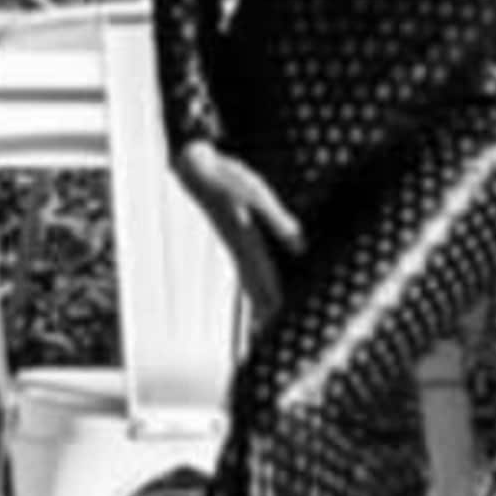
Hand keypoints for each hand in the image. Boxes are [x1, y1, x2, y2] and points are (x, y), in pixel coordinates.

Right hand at [177, 139, 301, 311]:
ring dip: (255, 293)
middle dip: (263, 304)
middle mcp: (237, 244)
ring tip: (262, 313)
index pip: (263, 276)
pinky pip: (242, 261)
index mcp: (246, 240)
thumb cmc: (227, 177)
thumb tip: (301, 247)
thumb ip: (279, 221)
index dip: (272, 297)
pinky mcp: (229, 231)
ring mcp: (231, 239)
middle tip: (268, 329)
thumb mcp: (258, 195)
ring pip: (246, 273)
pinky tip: (252, 278)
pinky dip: (250, 276)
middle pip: (253, 282)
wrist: (194, 166)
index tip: (278, 318)